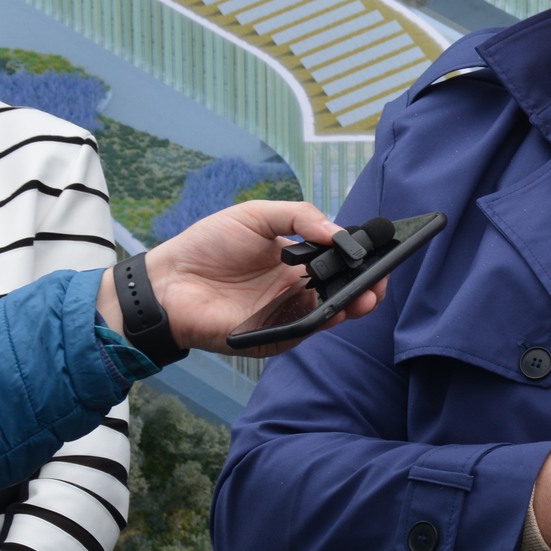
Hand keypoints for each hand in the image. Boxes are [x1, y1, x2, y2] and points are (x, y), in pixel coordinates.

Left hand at [96, 201, 368, 355]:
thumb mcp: (256, 215)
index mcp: (296, 260)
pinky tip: (337, 308)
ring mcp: (288, 313)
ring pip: (333, 312)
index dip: (361, 256)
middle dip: (369, 283)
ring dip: (355, 304)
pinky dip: (325, 321)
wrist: (168, 280)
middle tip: (381, 276)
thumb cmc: (207, 244)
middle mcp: (297, 288)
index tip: (381, 248)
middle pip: (344, 289)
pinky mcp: (275, 335)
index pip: (339, 260)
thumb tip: (339, 234)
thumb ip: (300, 217)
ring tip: (368, 293)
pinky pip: (307, 330)